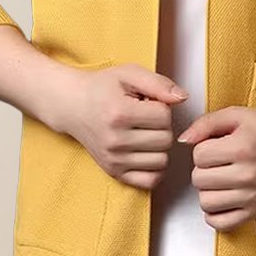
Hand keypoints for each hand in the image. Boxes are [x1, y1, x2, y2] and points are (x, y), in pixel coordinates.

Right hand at [50, 63, 187, 188]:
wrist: (73, 105)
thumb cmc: (102, 88)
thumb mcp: (129, 74)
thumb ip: (159, 83)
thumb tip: (183, 98)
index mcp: (120, 113)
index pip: (165, 116)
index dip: (161, 106)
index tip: (146, 102)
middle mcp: (115, 140)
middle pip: (166, 139)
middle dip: (161, 126)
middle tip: (144, 117)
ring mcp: (114, 159)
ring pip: (162, 160)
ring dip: (158, 146)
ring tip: (142, 132)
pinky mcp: (114, 172)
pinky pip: (151, 180)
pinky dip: (154, 168)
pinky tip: (146, 152)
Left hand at [178, 106, 255, 230]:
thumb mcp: (237, 115)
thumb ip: (206, 123)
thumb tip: (183, 140)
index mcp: (242, 148)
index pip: (198, 155)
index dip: (202, 149)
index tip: (216, 147)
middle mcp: (247, 174)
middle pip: (199, 179)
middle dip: (203, 169)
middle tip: (218, 164)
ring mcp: (252, 196)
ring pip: (206, 202)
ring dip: (207, 191)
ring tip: (219, 181)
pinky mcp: (255, 211)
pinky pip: (221, 223)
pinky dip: (214, 214)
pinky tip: (220, 199)